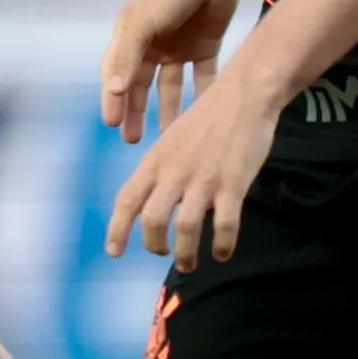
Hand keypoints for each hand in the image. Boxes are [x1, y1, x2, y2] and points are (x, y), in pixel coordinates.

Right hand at [100, 0, 243, 144]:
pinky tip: (202, 117)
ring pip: (170, 87)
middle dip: (136, 112)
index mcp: (131, 37)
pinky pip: (202, 78)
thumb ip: (126, 56)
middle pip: (140, 86)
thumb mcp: (142, 24)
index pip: (116, 76)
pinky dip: (202, 96)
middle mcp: (152, 44)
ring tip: (169, 136)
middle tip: (133, 141)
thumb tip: (112, 90)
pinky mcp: (204, 46)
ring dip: (168, 111)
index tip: (112, 126)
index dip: (113, 101)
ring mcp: (178, 47)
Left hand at [105, 64, 281, 269]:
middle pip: (152, 219)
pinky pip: (224, 224)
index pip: (127, 200)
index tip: (114, 252)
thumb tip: (155, 200)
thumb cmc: (208, 117)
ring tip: (189, 264)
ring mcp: (204, 179)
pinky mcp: (233, 184)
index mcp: (155, 160)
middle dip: (154, 244)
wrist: (244, 94)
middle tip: (162, 253)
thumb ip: (163, 169)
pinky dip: (222, 244)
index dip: (118, 229)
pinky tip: (223, 253)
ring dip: (186, 253)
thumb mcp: (173, 140)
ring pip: (186, 227)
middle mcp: (174, 172)